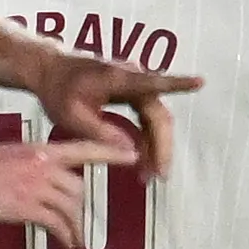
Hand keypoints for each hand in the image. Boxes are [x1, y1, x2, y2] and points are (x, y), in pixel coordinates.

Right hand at [0, 134, 107, 245]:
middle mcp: (44, 165)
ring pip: (71, 207)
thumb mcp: (9, 155)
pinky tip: (66, 243)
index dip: (110, 152)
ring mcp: (36, 186)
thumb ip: (32, 164)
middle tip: (77, 220)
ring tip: (75, 238)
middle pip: (78, 187)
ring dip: (76, 225)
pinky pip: (57, 224)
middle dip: (79, 206)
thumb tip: (42, 179)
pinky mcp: (28, 207)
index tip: (132, 154)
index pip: (83, 149)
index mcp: (40, 149)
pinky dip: (65, 235)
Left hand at [23, 50, 201, 178]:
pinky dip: (146, 141)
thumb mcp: (72, 115)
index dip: (178, 83)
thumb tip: (130, 152)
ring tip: (150, 177)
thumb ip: (100, 132)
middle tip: (159, 176)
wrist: (49, 71)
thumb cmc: (57, 89)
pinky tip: (142, 163)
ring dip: (156, 147)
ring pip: (155, 120)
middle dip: (162, 146)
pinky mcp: (131, 95)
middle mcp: (133, 79)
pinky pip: (146, 121)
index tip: (200, 82)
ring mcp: (134, 87)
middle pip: (158, 115)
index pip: (154, 81)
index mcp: (120, 79)